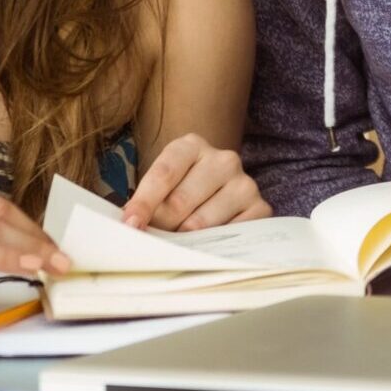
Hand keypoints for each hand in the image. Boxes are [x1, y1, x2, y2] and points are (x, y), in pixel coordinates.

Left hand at [123, 133, 271, 231]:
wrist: (214, 196)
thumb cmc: (177, 192)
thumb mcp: (159, 188)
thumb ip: (145, 203)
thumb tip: (134, 228)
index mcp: (191, 146)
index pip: (163, 174)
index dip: (144, 203)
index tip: (130, 225)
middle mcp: (223, 160)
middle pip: (180, 202)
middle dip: (162, 226)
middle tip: (154, 238)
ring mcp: (244, 183)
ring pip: (201, 223)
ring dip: (184, 238)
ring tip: (179, 240)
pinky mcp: (260, 207)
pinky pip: (227, 234)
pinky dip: (211, 244)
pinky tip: (204, 241)